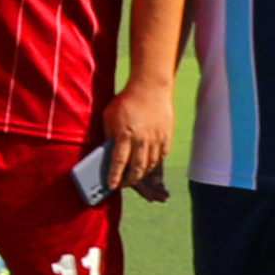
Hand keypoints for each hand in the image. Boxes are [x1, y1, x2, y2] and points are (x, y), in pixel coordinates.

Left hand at [100, 79, 178, 201]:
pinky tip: (148, 165)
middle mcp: (142, 139)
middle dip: (130, 180)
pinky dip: (155, 163)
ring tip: (135, 176)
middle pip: (137, 167)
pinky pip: (162, 155)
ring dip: (143, 174)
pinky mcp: (167, 136)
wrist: (150, 88)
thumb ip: (109, 134)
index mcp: (125, 134)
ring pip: (151, 164)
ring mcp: (156, 138)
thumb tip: (107, 152)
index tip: (112, 186)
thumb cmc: (125, 101)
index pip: (119, 161)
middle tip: (124, 184)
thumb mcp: (109, 116)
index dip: (115, 176)